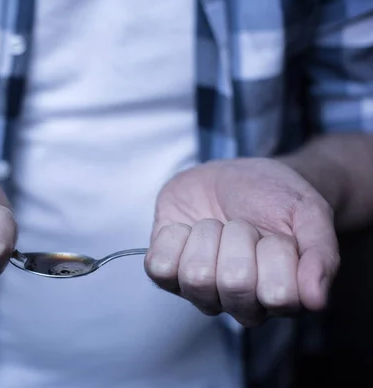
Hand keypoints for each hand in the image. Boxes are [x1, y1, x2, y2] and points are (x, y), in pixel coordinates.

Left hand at [145, 158, 338, 325]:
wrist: (237, 176)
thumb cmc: (276, 199)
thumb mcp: (310, 214)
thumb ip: (321, 254)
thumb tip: (316, 299)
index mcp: (281, 297)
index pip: (278, 294)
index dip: (276, 252)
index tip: (277, 235)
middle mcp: (239, 303)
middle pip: (235, 284)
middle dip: (241, 237)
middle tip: (244, 226)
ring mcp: (199, 291)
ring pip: (196, 276)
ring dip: (208, 235)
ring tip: (217, 226)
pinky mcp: (167, 272)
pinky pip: (159, 267)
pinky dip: (173, 237)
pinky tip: (187, 229)